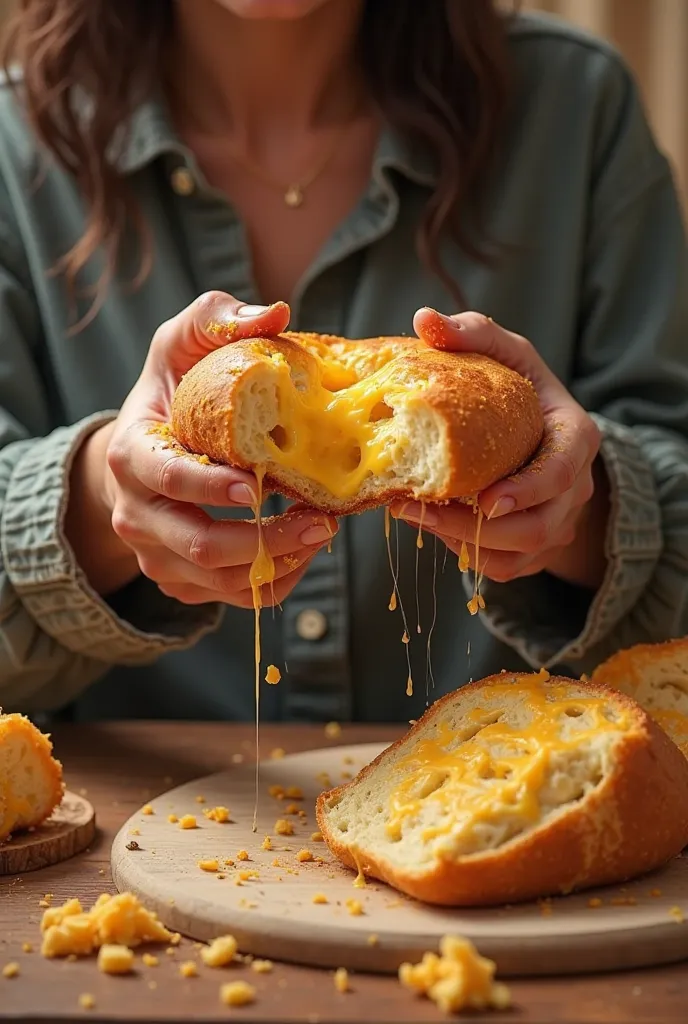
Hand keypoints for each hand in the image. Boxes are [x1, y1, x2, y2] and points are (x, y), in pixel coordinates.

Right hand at [67, 292, 336, 603]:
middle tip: (322, 523)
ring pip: (218, 581)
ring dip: (277, 564)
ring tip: (322, 534)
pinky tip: (302, 553)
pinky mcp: (180, 580)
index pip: (167, 478)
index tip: (259, 488)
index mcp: (132, 454)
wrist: (145, 448)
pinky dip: (272, 583)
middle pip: (199, 545)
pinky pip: (229, 598)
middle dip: (265, 540)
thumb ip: (217, 320)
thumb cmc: (171, 390)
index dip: (210, 487)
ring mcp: (155, 553)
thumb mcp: (182, 342)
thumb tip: (276, 313)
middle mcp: (135, 513)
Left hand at [391, 309, 606, 589]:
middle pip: (536, 526)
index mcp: (575, 438)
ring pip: (517, 554)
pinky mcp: (536, 548)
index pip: (561, 473)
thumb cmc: (519, 388)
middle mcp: (575, 488)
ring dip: (461, 541)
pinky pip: (503, 568)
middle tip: (415, 510)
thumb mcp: (505, 352)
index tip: (483, 501)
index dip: (526, 490)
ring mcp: (558, 523)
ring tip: (413, 516)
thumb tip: (425, 319)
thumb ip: (473, 333)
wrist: (535, 431)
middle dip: (473, 526)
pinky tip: (433, 527)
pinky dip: (466, 553)